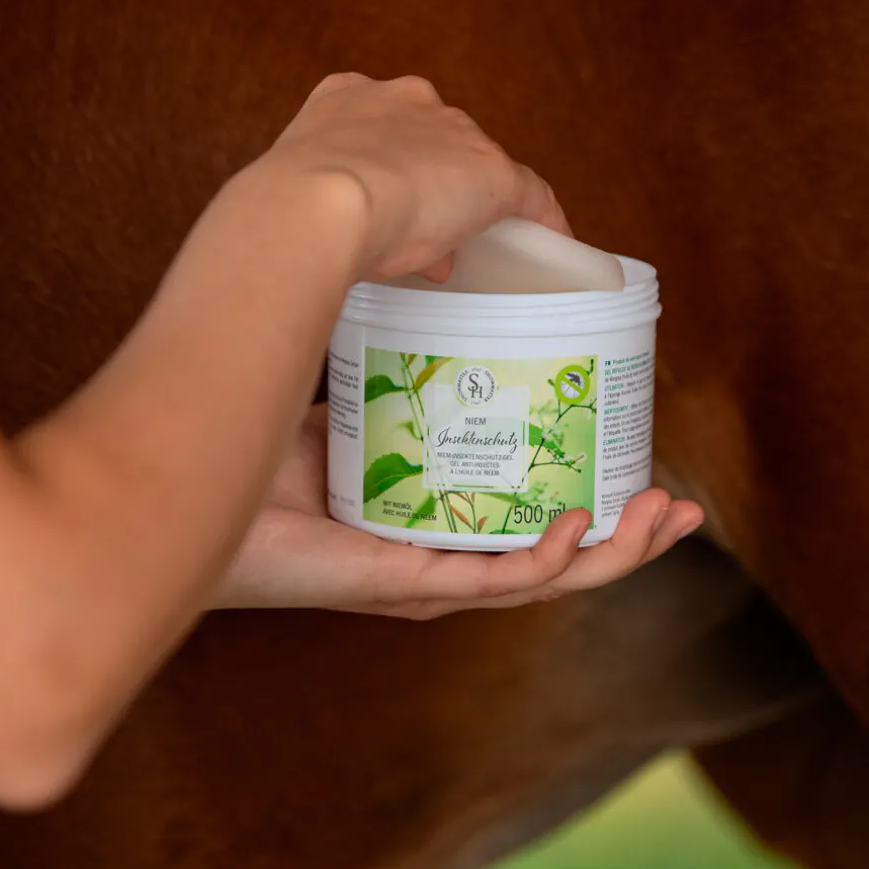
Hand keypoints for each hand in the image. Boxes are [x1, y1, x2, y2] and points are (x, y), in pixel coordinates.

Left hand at [211, 405, 705, 620]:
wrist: (190, 496)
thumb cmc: (258, 462)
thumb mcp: (354, 406)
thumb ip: (398, 367)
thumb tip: (430, 284)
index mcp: (440, 530)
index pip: (536, 528)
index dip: (599, 510)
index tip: (648, 473)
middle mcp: (443, 564)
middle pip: (558, 563)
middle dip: (629, 540)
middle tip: (679, 505)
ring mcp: (428, 582)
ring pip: (543, 581)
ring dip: (612, 553)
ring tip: (661, 515)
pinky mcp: (402, 584)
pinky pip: (491, 583)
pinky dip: (543, 560)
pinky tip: (578, 529)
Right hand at [261, 73, 569, 283]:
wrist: (317, 204)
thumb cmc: (295, 211)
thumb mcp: (315, 205)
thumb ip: (360, 219)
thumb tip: (416, 256)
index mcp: (348, 98)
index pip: (382, 123)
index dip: (387, 162)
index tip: (387, 194)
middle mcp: (405, 100)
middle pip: (437, 138)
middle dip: (432, 179)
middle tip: (425, 223)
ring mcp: (453, 133)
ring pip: (476, 162)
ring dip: (475, 196)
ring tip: (481, 235)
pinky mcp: (492, 171)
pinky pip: (528, 193)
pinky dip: (542, 217)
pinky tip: (554, 240)